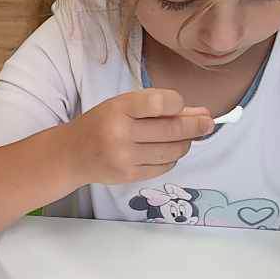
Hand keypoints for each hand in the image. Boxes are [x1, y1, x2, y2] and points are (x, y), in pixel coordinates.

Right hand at [64, 89, 213, 185]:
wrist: (71, 154)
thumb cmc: (101, 124)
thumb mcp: (123, 106)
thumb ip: (159, 107)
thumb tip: (201, 113)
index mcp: (118, 108)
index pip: (160, 103)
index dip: (178, 104)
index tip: (180, 106)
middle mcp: (120, 133)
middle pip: (172, 130)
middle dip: (196, 126)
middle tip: (207, 123)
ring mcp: (124, 157)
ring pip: (173, 151)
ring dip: (185, 143)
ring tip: (184, 138)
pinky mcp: (129, 175)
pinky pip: (164, 167)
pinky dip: (172, 158)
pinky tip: (167, 152)